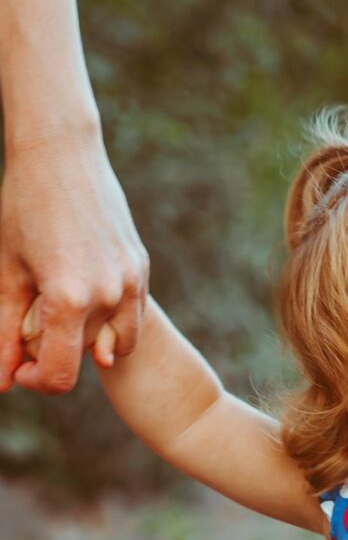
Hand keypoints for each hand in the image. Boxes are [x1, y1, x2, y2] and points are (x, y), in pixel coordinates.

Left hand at [0, 127, 148, 393]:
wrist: (62, 158)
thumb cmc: (24, 210)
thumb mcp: (7, 275)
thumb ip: (5, 333)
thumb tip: (4, 381)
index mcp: (69, 299)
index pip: (60, 374)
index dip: (35, 381)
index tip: (19, 368)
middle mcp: (108, 295)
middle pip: (85, 357)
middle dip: (58, 352)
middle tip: (32, 323)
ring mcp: (131, 281)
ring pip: (116, 343)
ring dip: (90, 340)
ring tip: (63, 312)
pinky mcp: (141, 268)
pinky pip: (131, 315)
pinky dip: (108, 318)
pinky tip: (83, 289)